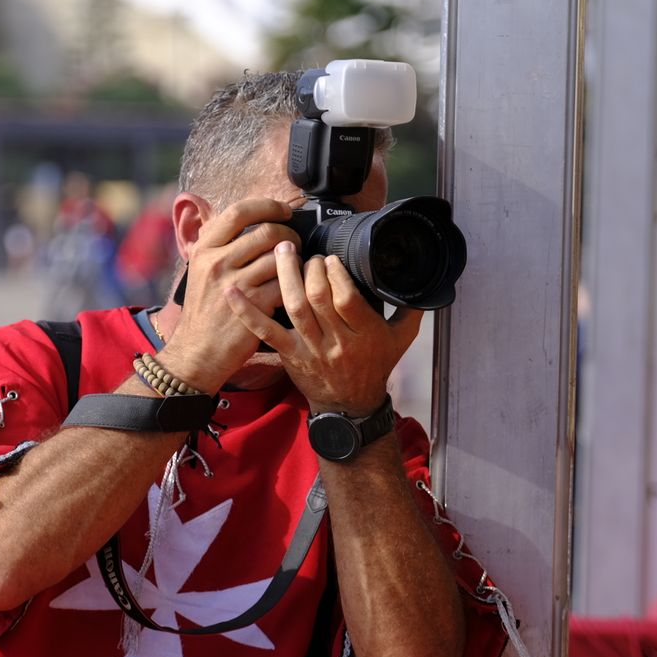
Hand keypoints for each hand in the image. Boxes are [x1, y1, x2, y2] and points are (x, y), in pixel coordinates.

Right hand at [160, 198, 300, 392]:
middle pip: (266, 232)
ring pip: (278, 258)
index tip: (284, 210)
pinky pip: (284, 285)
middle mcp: (217, 263)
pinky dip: (292, 285)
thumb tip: (245, 215)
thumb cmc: (204, 309)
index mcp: (204, 249)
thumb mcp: (199, 269)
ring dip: (294, 260)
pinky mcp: (253, 307)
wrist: (197, 350)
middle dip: (289, 234)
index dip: (267, 206)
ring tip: (295, 266)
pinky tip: (291, 289)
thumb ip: (218, 242)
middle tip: (295, 242)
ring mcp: (235, 285)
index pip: (239, 212)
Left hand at [225, 240, 421, 415]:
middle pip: (318, 299)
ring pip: (294, 308)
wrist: (350, 405)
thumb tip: (423, 282)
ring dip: (285, 276)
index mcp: (365, 336)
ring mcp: (310, 349)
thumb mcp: (401, 341)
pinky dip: (247, 312)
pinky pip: (265, 331)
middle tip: (305, 251)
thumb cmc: (374, 366)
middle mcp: (337, 343)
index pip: (347, 299)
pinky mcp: (289, 354)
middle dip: (311, 269)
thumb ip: (411, 310)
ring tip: (281, 250)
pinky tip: (233, 291)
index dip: (336, 274)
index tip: (331, 257)